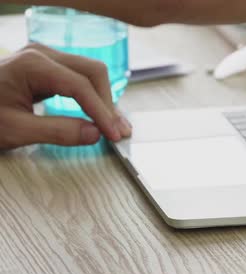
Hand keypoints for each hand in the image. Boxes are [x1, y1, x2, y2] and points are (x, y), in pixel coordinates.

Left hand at [0, 43, 131, 149]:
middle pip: (93, 73)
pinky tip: (100, 115)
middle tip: (118, 132)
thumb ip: (58, 132)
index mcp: (33, 65)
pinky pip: (80, 79)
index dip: (102, 112)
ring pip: (91, 74)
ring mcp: (46, 59)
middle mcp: (42, 55)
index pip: (81, 86)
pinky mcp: (48, 69)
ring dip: (105, 100)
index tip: (113, 135)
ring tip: (114, 126)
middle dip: (109, 104)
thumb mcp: (15, 130)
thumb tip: (95, 134)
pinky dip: (93, 98)